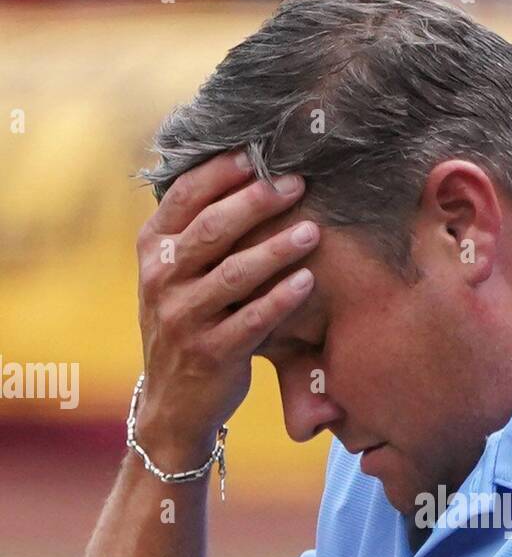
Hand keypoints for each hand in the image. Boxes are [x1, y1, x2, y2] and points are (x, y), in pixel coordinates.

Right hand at [134, 150, 318, 469]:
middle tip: (296, 184)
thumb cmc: (189, 324)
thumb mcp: (176, 276)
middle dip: (257, 202)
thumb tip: (247, 172)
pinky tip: (308, 281)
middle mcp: (160, 280)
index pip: (183, 197)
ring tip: (313, 231)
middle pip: (212, 229)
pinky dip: (281, 299)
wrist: (173, 402)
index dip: (221, 173)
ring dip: (277, 249)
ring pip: (234, 274)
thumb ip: (197, 233)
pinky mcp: (210, 353)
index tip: (258, 153)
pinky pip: (251, 320)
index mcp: (152, 250)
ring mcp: (182, 318)